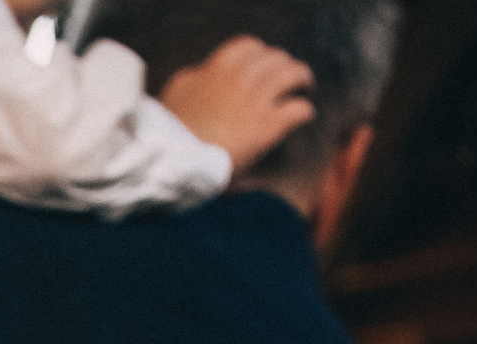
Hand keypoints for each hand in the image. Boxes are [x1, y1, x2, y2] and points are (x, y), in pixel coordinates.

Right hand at [161, 36, 316, 176]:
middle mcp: (238, 81)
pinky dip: (304, 110)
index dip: (260, 52)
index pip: (247, 46)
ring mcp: (254, 103)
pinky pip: (298, 109)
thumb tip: (200, 74)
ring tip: (305, 86)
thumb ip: (191, 80)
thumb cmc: (171, 135)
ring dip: (302, 78)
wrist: (176, 162)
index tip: (262, 61)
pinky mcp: (267, 127)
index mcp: (214, 71)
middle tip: (288, 75)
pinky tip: (304, 116)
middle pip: (274, 58)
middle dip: (284, 64)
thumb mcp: (174, 96)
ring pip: (292, 75)